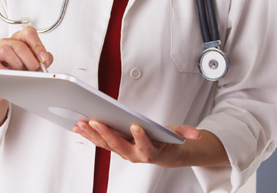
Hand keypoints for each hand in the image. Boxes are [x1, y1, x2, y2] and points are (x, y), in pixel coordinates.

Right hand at [0, 26, 52, 71]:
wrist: (6, 85)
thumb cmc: (21, 71)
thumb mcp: (35, 63)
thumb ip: (43, 60)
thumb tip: (45, 60)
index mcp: (21, 39)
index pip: (29, 33)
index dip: (37, 45)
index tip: (43, 58)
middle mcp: (8, 42)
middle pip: (20, 45)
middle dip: (30, 60)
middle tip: (35, 69)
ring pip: (7, 51)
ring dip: (18, 65)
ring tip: (22, 73)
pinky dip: (7, 71)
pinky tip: (13, 76)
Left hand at [73, 120, 201, 166]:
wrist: (161, 154)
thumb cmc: (166, 142)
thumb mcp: (178, 135)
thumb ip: (186, 133)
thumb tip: (196, 134)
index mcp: (150, 151)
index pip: (145, 146)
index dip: (141, 137)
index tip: (136, 126)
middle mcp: (134, 154)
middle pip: (119, 145)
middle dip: (107, 133)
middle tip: (97, 121)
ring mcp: (123, 152)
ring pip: (106, 145)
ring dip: (93, 134)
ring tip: (82, 122)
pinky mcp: (114, 147)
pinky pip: (100, 143)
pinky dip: (89, 135)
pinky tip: (79, 125)